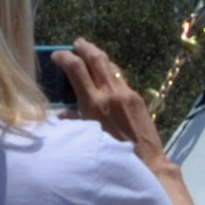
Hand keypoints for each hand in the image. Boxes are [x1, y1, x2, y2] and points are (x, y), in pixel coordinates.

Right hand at [58, 40, 168, 168]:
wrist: (146, 162)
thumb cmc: (111, 154)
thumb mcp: (88, 137)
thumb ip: (74, 121)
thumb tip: (64, 114)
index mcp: (93, 103)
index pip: (76, 68)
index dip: (64, 57)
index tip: (57, 55)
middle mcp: (110, 93)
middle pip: (96, 59)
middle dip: (84, 47)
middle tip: (77, 43)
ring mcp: (126, 93)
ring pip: (111, 66)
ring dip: (99, 56)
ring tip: (90, 53)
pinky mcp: (138, 98)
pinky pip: (121, 77)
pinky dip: (111, 71)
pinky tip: (107, 73)